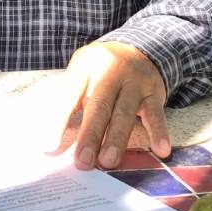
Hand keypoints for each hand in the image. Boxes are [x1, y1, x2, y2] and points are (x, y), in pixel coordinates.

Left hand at [54, 41, 170, 169]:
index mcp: (85, 66)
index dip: (59, 120)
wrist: (137, 48)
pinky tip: (161, 150)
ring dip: (116, 139)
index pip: (69, 94)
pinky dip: (159, 133)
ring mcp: (134, 82)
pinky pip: (156, 114)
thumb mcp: (81, 74)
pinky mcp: (153, 92)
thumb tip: (51, 142)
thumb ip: (68, 102)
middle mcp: (110, 71)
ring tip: (108, 162)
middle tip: (83, 162)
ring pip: (125, 113)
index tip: (50, 147)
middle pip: (99, 106)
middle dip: (90, 135)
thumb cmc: (100, 70)